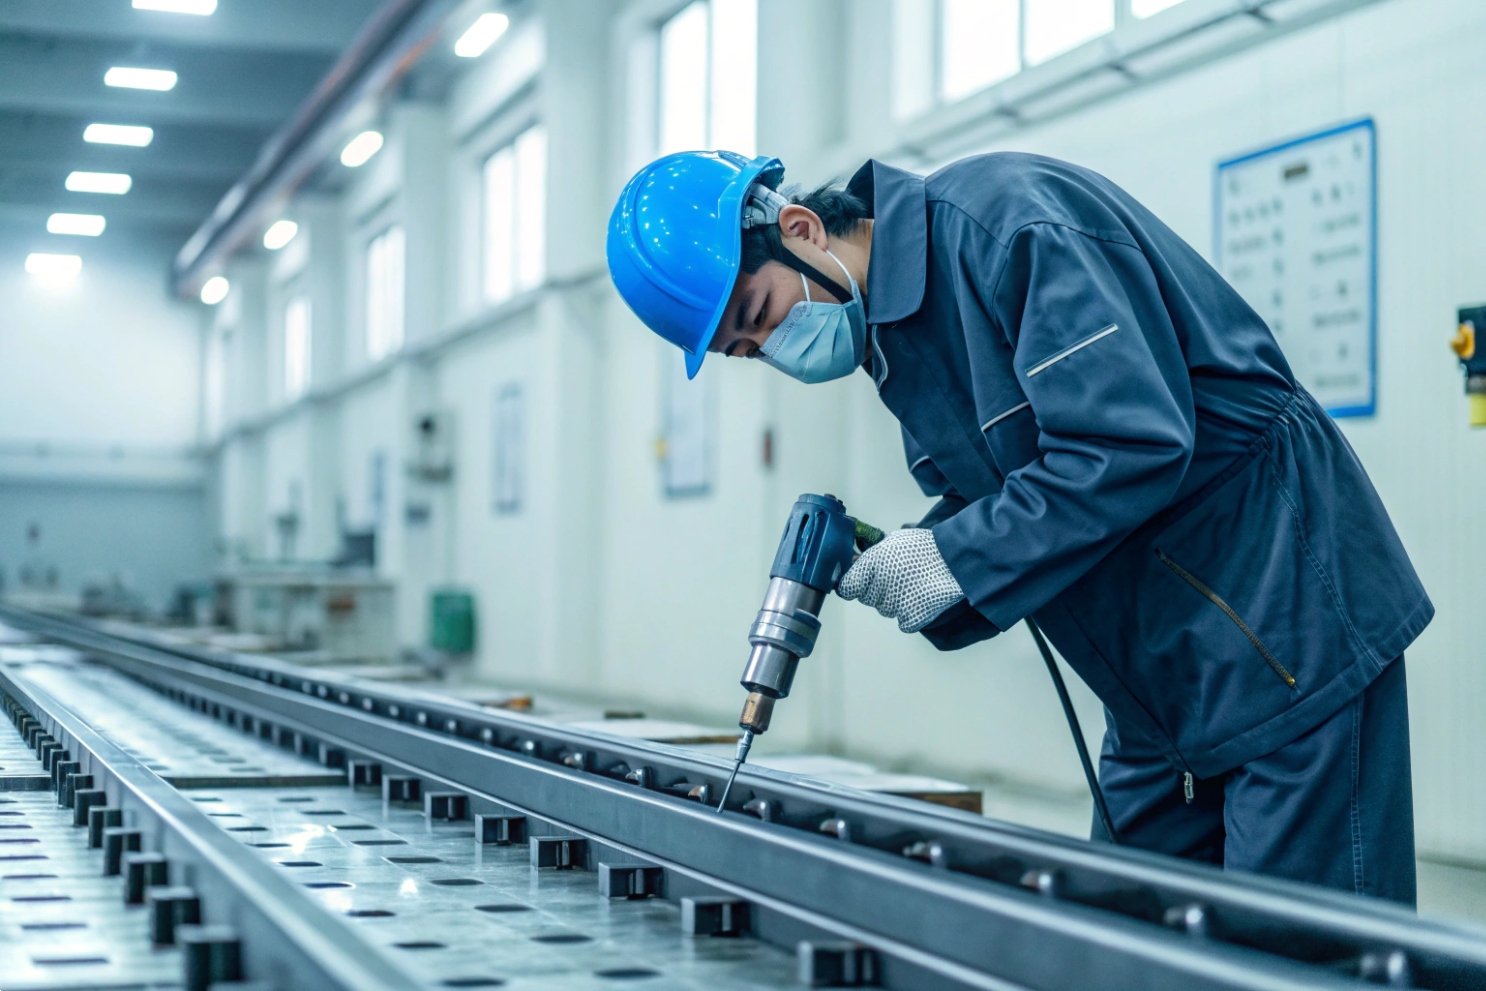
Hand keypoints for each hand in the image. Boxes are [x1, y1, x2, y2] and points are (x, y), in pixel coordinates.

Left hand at [836, 528, 964, 632]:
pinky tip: (921, 597)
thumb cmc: (925, 548)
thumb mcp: (892, 541)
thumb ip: (870, 555)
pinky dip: (910, 613)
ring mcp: (894, 605)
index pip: (846, 588)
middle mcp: (879, 587)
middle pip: (866, 599)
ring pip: (885, 609)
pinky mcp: (910, 619)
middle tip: (897, 578)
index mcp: (871, 565)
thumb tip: (854, 562)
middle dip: (877, 590)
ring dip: (894, 601)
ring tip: (914, 584)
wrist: (956, 561)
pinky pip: (902, 621)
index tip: (859, 582)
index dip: (853, 584)